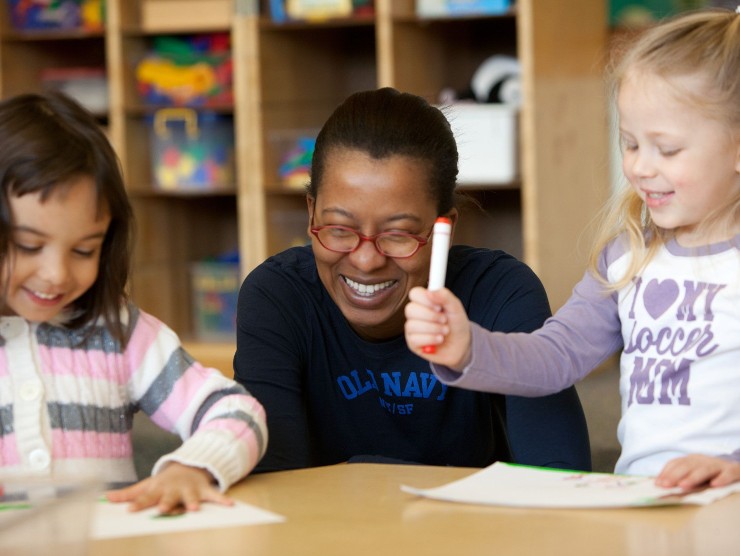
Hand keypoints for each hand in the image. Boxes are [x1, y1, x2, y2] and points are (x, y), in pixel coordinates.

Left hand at [106, 462, 233, 513]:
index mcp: (158, 489)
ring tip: (195, 509)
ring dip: (193, 501)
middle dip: (167, 503)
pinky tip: (230, 505)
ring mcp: (190, 489)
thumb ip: (129, 494)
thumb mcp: (147, 485)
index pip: (146, 498)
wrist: (189, 465)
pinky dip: (223, 500)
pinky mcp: (205, 490)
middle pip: (169, 497)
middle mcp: (174, 489)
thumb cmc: (164, 482)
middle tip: (164, 510)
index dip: (138, 504)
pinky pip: (215, 495)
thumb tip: (106, 498)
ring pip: (191, 496)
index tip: (129, 511)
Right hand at [404, 286, 471, 369]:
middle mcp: (415, 314)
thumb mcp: (456, 308)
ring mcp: (412, 328)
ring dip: (433, 329)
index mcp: (424, 302)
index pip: (414, 293)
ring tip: (444, 331)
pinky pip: (415, 339)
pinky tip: (439, 339)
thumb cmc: (457, 324)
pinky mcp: (412, 343)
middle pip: (410, 309)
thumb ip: (445, 296)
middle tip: (444, 320)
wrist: (462, 345)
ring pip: (412, 325)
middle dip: (431, 316)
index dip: (425, 299)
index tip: (439, 306)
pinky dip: (431, 339)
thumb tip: (430, 291)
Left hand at [655, 454, 739, 489]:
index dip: (666, 472)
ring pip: (704, 469)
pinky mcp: (733, 470)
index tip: (657, 483)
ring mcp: (717, 465)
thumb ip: (680, 478)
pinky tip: (714, 485)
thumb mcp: (695, 474)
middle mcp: (703, 460)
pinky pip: (727, 474)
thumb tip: (660, 485)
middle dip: (674, 475)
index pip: (675, 463)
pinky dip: (721, 478)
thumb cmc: (711, 474)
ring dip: (693, 477)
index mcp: (691, 460)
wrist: (736, 469)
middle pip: (687, 466)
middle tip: (665, 486)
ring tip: (683, 486)